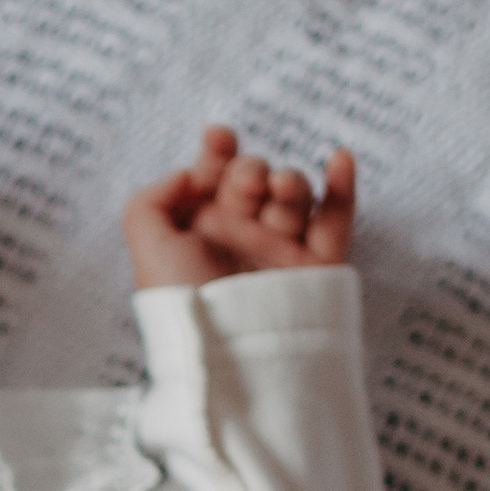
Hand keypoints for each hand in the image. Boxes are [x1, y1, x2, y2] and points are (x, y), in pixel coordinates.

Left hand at [123, 125, 356, 285]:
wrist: (233, 351)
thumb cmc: (186, 301)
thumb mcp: (146, 247)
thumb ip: (151, 201)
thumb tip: (186, 176)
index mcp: (203, 231)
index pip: (214, 178)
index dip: (216, 153)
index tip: (217, 139)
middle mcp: (242, 237)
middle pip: (255, 180)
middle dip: (250, 170)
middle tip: (249, 184)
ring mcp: (282, 250)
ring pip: (294, 195)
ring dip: (290, 180)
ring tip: (280, 188)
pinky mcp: (319, 265)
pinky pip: (337, 219)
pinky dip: (343, 186)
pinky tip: (340, 158)